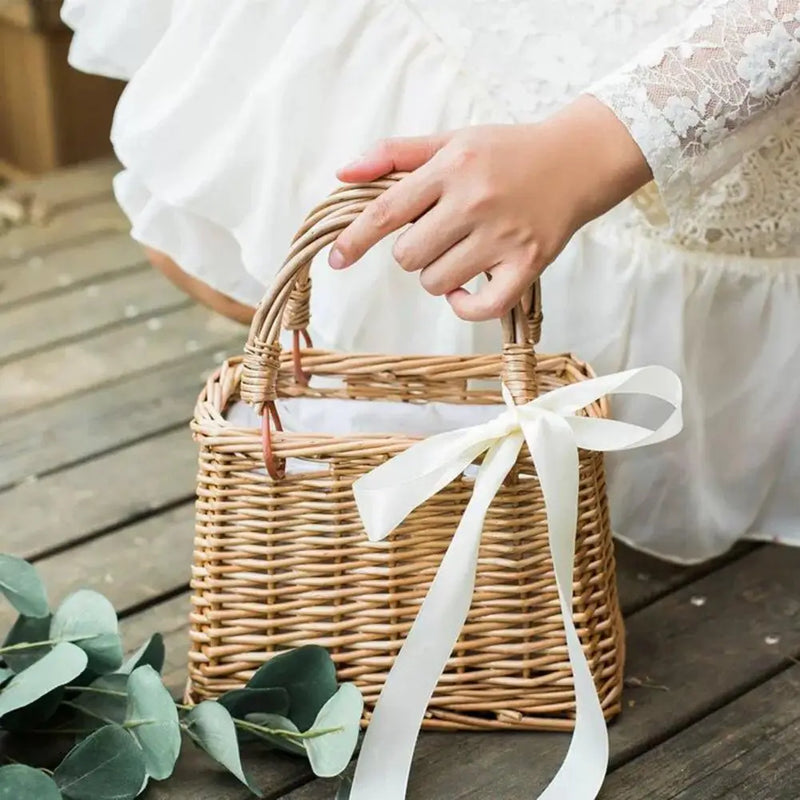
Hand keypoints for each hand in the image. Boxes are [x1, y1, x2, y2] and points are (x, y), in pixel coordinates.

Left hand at [330, 95, 651, 321]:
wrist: (578, 160)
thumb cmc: (507, 152)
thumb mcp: (451, 139)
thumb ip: (395, 155)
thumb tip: (343, 174)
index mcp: (451, 167)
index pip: (386, 212)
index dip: (354, 240)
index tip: (336, 260)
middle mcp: (475, 201)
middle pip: (408, 257)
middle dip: (412, 254)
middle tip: (438, 237)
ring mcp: (503, 236)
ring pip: (436, 283)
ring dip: (439, 277)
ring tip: (461, 254)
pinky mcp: (528, 264)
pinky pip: (479, 307)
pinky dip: (466, 306)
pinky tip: (470, 289)